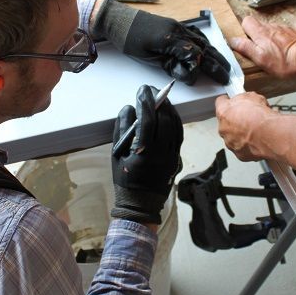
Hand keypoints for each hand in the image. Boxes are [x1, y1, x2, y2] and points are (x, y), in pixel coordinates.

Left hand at [95, 0, 230, 84]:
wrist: (117, 19)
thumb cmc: (128, 38)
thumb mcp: (148, 56)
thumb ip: (169, 62)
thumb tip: (187, 68)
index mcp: (171, 38)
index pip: (194, 55)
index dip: (196, 70)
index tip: (192, 79)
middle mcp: (178, 30)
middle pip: (203, 48)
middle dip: (217, 63)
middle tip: (226, 75)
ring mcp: (177, 26)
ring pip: (202, 41)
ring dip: (214, 53)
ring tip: (223, 64)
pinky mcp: (174, 25)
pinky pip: (194, 33)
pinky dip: (204, 42)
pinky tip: (208, 47)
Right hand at [111, 84, 183, 223]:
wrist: (141, 204)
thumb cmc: (125, 179)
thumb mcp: (116, 154)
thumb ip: (122, 128)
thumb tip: (129, 108)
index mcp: (144, 153)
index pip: (148, 121)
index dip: (145, 103)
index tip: (142, 91)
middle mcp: (162, 154)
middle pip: (165, 120)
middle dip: (158, 102)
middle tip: (151, 91)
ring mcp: (172, 156)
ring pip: (175, 126)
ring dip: (168, 109)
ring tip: (160, 99)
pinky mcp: (177, 157)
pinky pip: (179, 135)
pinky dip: (174, 121)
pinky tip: (168, 114)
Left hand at [215, 92, 279, 160]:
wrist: (270, 135)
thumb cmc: (261, 117)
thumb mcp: (252, 96)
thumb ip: (243, 99)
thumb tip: (245, 100)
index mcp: (223, 113)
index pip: (220, 103)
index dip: (227, 101)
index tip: (230, 101)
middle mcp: (223, 129)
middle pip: (226, 122)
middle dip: (235, 120)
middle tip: (249, 117)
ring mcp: (231, 143)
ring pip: (233, 137)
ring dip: (241, 133)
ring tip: (255, 130)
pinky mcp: (240, 154)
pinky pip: (242, 148)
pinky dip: (249, 145)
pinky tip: (258, 139)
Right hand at [230, 17, 295, 77]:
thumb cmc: (286, 62)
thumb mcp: (260, 59)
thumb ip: (246, 48)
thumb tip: (234, 42)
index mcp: (261, 33)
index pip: (247, 21)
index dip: (245, 30)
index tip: (246, 40)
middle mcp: (272, 28)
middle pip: (260, 26)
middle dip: (258, 36)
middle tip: (261, 49)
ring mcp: (284, 29)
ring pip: (273, 31)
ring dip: (272, 38)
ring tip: (275, 52)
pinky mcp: (294, 32)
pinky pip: (285, 34)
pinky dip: (284, 40)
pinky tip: (287, 50)